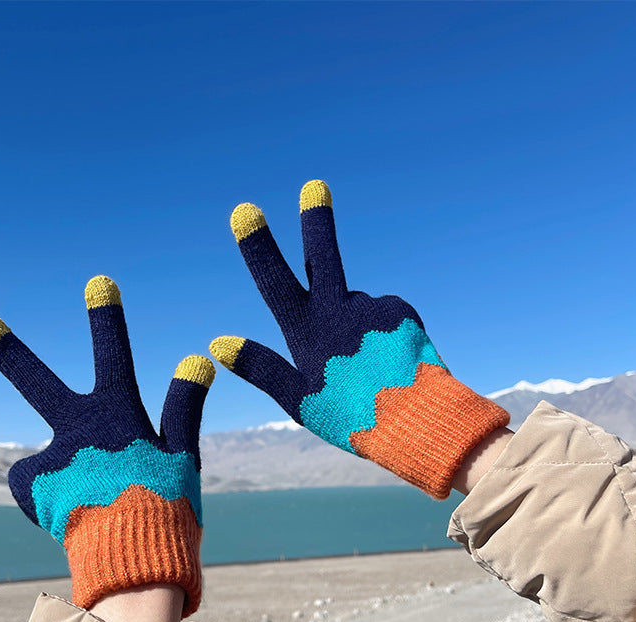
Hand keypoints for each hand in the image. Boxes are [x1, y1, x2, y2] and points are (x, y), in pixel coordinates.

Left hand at [0, 276, 213, 613]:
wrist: (136, 559)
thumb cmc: (168, 507)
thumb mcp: (182, 455)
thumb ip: (183, 405)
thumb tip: (199, 356)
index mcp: (119, 415)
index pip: (114, 354)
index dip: (107, 317)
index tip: (98, 281)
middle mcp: (80, 429)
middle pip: (37, 383)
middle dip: (8, 352)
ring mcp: (54, 459)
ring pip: (39, 460)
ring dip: (49, 478)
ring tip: (88, 512)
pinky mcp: (36, 490)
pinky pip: (38, 490)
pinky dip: (54, 503)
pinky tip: (75, 520)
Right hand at [210, 180, 508, 498]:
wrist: (418, 422)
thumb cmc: (351, 419)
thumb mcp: (298, 401)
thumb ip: (260, 367)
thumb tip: (217, 342)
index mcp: (308, 332)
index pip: (275, 281)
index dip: (258, 246)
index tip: (245, 209)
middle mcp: (340, 310)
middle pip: (324, 256)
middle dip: (316, 220)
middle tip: (315, 185)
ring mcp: (372, 308)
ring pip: (354, 306)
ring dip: (354, 326)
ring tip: (367, 372)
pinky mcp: (401, 312)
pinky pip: (381, 316)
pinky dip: (379, 333)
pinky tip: (388, 363)